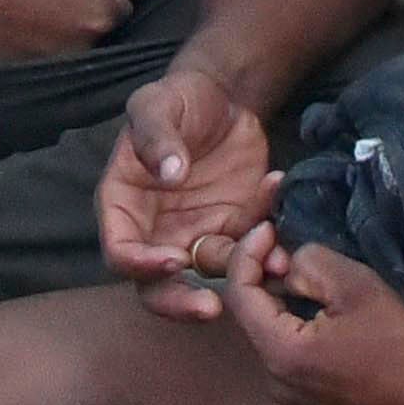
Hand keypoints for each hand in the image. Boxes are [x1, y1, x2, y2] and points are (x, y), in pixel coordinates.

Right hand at [0, 0, 154, 59]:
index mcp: (102, 13)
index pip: (127, 4)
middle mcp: (88, 48)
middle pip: (103, 31)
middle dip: (92, 17)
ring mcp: (59, 68)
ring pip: (76, 48)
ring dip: (66, 35)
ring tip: (36, 14)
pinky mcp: (31, 81)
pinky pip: (50, 61)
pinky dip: (41, 48)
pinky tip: (19, 31)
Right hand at [103, 63, 281, 285]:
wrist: (225, 97)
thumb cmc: (179, 97)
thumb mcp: (158, 103)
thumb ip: (157, 135)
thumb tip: (168, 173)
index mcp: (123, 205)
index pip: (120, 251)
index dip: (140, 264)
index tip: (172, 259)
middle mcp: (155, 232)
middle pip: (156, 287)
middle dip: (182, 303)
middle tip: (212, 308)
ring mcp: (194, 236)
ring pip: (207, 281)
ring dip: (238, 281)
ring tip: (271, 265)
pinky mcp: (232, 233)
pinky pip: (247, 256)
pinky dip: (266, 255)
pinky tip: (283, 240)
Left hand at [225, 225, 403, 404]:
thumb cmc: (403, 340)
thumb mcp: (354, 285)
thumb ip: (309, 263)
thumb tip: (287, 265)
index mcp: (280, 355)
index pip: (238, 294)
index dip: (247, 252)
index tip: (270, 227)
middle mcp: (276, 381)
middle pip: (252, 314)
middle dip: (265, 274)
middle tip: (289, 246)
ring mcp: (294, 395)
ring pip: (271, 330)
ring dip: (282, 297)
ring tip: (307, 271)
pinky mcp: (313, 398)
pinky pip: (290, 349)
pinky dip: (296, 320)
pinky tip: (321, 303)